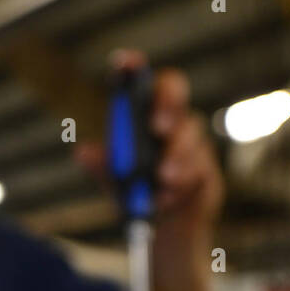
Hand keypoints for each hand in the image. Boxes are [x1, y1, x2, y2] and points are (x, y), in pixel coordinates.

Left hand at [73, 50, 222, 234]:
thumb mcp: (114, 179)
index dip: (133, 67)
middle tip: (157, 127)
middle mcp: (168, 118)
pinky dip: (183, 183)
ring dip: (176, 157)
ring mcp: (191, 140)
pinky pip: (200, 167)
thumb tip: (82, 152)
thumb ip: (102, 165)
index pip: (139, 80)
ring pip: (190, 134)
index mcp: (141, 114)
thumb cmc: (136, 191)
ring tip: (163, 180)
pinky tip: (168, 197)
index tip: (125, 62)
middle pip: (174, 89)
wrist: (164, 228)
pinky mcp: (206, 165)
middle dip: (167, 103)